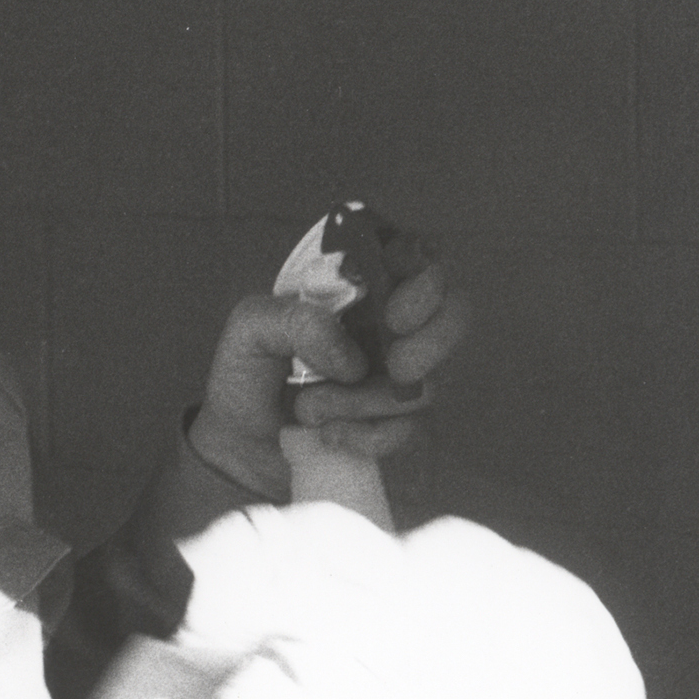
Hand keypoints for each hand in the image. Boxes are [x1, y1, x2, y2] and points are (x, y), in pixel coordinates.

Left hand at [188, 260, 469, 502]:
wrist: (242, 443)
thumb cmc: (249, 372)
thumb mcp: (252, 329)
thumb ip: (296, 321)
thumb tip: (353, 359)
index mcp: (359, 287)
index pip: (419, 255)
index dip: (425, 275)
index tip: (394, 311)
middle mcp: (391, 325)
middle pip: (456, 312)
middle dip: (433, 340)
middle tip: (395, 364)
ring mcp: (403, 376)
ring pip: (430, 383)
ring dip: (364, 401)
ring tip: (308, 408)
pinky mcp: (402, 424)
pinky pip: (413, 431)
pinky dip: (369, 437)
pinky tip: (330, 435)